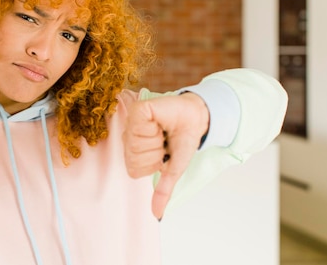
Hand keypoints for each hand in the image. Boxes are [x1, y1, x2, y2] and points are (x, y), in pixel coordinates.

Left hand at [122, 92, 208, 219]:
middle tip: (164, 141)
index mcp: (134, 152)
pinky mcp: (138, 110)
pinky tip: (160, 122)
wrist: (197, 120)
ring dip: (156, 140)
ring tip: (163, 130)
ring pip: (135, 143)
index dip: (153, 165)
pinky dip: (154, 128)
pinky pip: (139, 127)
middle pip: (133, 157)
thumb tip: (157, 215)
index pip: (134, 170)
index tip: (163, 155)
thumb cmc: (183, 141)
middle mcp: (129, 137)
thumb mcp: (173, 170)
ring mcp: (131, 123)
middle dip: (155, 153)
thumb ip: (163, 190)